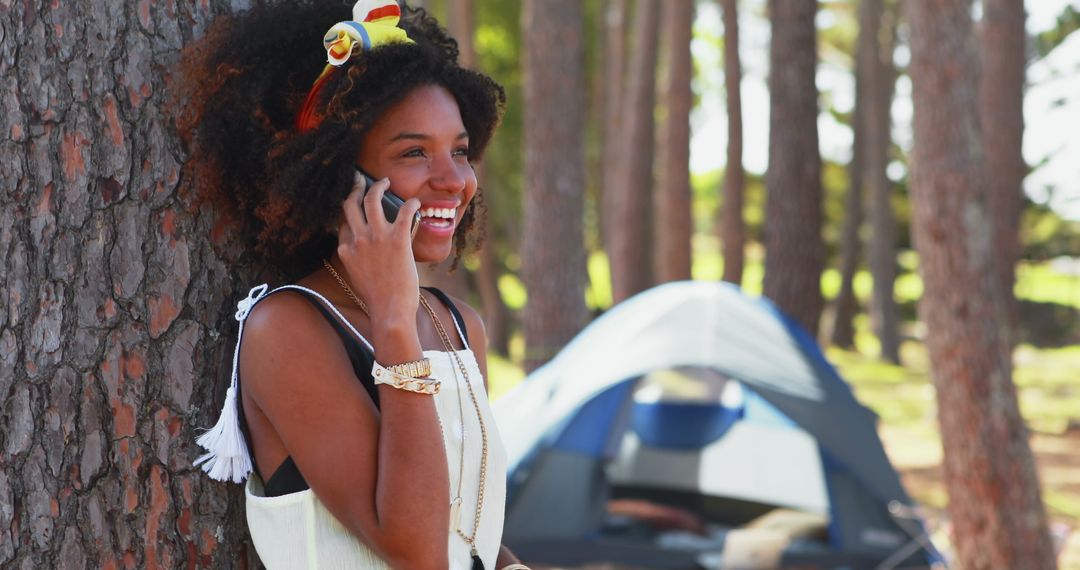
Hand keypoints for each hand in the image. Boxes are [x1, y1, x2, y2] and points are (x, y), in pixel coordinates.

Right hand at [337, 172, 422, 324]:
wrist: (389, 312)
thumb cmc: (379, 300)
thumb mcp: (358, 278)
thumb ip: (358, 262)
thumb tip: (368, 256)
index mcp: (346, 250)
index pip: (344, 222)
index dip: (350, 210)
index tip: (355, 203)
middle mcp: (357, 240)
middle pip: (351, 204)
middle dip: (355, 188)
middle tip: (361, 180)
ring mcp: (376, 238)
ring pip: (372, 199)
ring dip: (378, 186)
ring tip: (385, 181)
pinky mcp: (398, 240)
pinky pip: (404, 211)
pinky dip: (411, 203)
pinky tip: (416, 201)